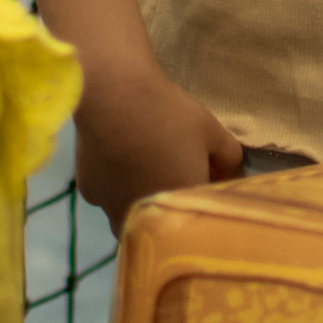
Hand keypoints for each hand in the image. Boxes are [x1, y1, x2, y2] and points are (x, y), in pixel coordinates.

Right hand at [74, 70, 242, 232]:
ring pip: (131, 217)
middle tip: (174, 177)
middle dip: (171, 211)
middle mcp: (145, 219)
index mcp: (179, 210)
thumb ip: (229, 159)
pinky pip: (108, 198)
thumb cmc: (169, 115)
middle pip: (162, 227)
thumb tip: (233, 175)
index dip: (203, 202)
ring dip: (141, 204)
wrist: (115, 96)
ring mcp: (113, 209)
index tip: (206, 182)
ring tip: (144, 171)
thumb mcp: (212, 131)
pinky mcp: (90, 193)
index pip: (198, 220)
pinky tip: (118, 160)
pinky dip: (116, 187)